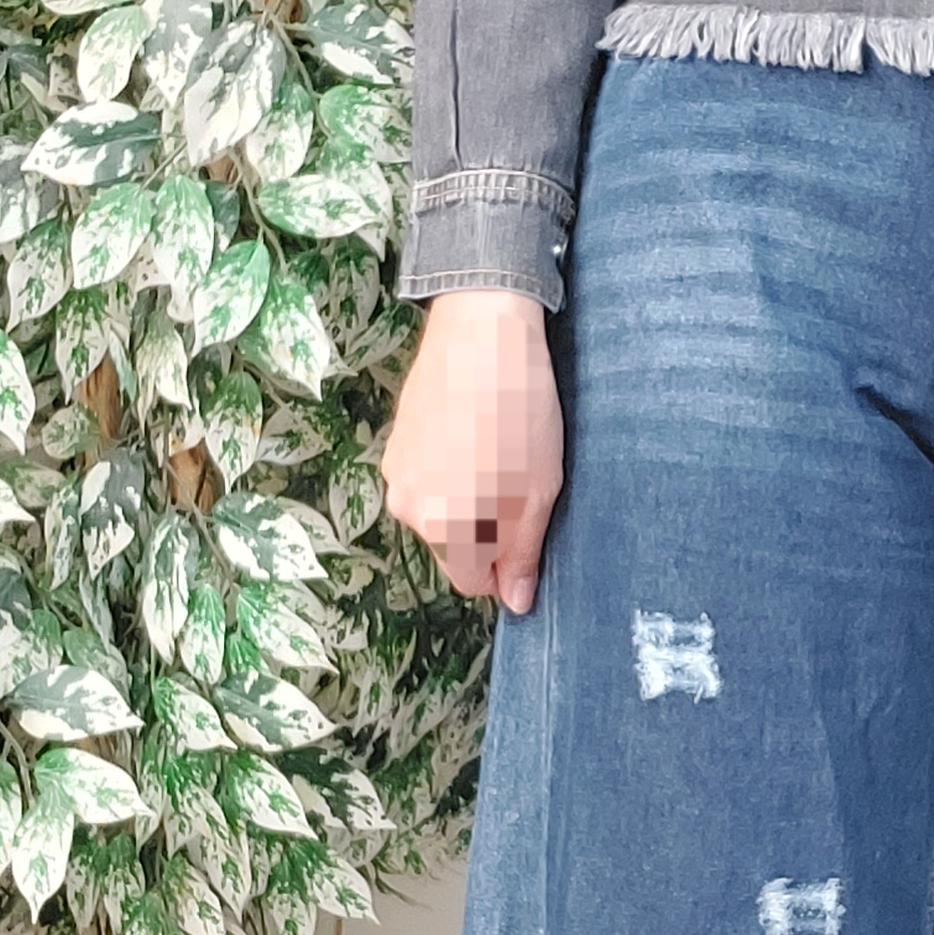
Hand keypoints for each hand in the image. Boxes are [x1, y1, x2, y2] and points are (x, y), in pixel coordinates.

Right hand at [381, 290, 563, 614]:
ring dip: (466, 493)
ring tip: (496, 446)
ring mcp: (395, 472)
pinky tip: (475, 427)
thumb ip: (523, 552)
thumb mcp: (538, 491)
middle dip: (485, 524)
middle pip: (453, 544)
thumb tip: (517, 603)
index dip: (504, 563)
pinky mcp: (394, 440)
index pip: (472, 581)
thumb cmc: (520, 413)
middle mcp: (408, 509)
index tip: (525, 527)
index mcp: (445, 529)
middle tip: (517, 477)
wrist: (481, 331)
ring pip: (438, 508)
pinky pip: (426, 475)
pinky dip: (449, 464)